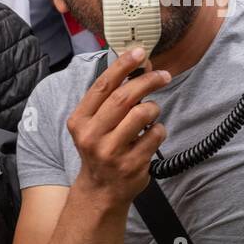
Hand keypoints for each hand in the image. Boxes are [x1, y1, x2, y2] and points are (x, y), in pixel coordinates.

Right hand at [68, 47, 170, 206]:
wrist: (100, 191)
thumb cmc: (101, 148)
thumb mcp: (95, 123)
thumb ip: (112, 97)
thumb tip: (141, 64)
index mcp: (80, 121)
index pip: (103, 86)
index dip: (123, 65)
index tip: (139, 52)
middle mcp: (92, 136)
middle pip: (124, 97)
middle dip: (148, 81)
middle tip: (163, 75)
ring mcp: (111, 152)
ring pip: (143, 114)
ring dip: (154, 108)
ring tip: (153, 113)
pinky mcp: (131, 165)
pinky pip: (155, 135)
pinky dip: (159, 129)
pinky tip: (152, 135)